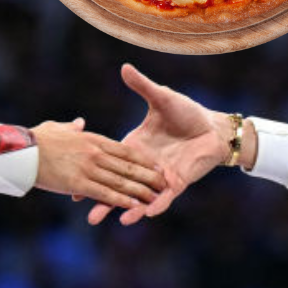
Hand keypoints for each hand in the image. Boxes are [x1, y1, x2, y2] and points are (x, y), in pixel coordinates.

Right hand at [32, 118, 164, 209]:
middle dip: (148, 176)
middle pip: (129, 166)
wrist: (20, 150)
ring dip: (141, 191)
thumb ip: (72, 127)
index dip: (142, 159)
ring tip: (155, 197)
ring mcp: (89, 168)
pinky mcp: (80, 184)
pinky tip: (136, 207)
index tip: (156, 165)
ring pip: (122, 181)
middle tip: (163, 183)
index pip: (125, 150)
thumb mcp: (58, 128)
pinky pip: (107, 194)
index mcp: (92, 139)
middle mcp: (95, 153)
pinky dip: (123, 201)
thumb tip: (79, 124)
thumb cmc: (36, 138)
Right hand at [88, 64, 233, 225]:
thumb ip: (142, 87)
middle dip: (105, 201)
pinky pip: (165, 198)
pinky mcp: (177, 183)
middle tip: (88, 215)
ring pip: (141, 197)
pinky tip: (145, 214)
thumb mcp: (161, 98)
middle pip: (120, 186)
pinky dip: (156, 206)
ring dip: (129, 209)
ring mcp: (160, 177)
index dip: (93, 173)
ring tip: (116, 220)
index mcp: (135, 147)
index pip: (110, 163)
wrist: (213, 127)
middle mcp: (144, 166)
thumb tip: (125, 67)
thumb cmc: (187, 112)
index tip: (75, 183)